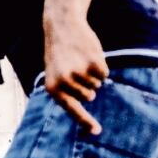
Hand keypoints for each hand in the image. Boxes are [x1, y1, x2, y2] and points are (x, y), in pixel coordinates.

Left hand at [43, 18, 108, 134]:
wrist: (62, 26)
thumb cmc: (59, 53)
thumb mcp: (55, 73)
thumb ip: (67, 89)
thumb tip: (89, 99)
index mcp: (53, 88)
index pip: (72, 110)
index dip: (85, 122)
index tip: (97, 132)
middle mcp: (65, 83)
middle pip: (89, 96)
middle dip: (87, 85)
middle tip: (75, 67)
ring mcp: (80, 73)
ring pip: (97, 85)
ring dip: (93, 74)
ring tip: (79, 59)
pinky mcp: (94, 64)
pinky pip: (105, 75)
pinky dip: (101, 66)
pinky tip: (89, 55)